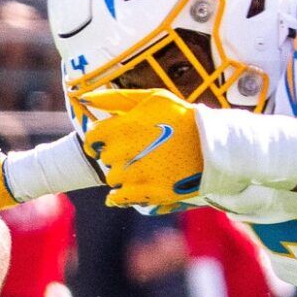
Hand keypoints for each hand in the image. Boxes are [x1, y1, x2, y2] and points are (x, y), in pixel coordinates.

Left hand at [78, 87, 206, 209]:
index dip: (99, 139)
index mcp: (125, 127)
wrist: (213, 144)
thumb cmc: (182, 117)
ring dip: (121, 173)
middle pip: (104, 158)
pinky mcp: (149, 193)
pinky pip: (119, 199)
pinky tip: (127, 188)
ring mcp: (137, 175)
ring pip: (112, 178)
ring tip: (140, 166)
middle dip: (114, 154)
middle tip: (132, 151)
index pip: (93, 137)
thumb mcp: (152, 98)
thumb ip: (116, 98)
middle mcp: (127, 152)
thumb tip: (83, 97)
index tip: (107, 140)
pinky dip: (118, 196)